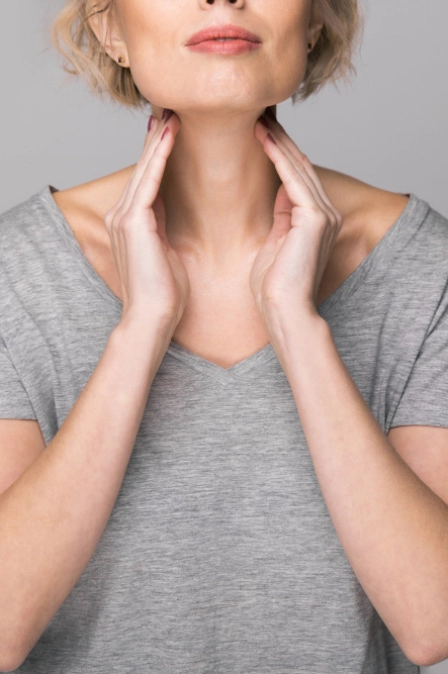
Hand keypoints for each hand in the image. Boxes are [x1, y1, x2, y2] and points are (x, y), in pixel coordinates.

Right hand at [103, 110, 189, 329]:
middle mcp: (122, 214)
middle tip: (170, 108)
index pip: (147, 179)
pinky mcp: (132, 221)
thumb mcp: (165, 250)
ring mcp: (124, 216)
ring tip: (172, 112)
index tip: (171, 129)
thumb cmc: (164, 291)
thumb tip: (167, 209)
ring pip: (144, 169)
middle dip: (157, 138)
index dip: (158, 153)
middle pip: (143, 168)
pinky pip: (150, 180)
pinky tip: (170, 135)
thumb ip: (161, 226)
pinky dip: (160, 156)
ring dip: (159, 139)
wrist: (153, 316)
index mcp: (131, 222)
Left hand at [249, 110, 342, 322]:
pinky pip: (293, 178)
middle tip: (260, 113)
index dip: (279, 151)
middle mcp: (325, 213)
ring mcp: (323, 214)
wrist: (283, 310)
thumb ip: (281, 216)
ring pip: (297, 166)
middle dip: (279, 138)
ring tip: (258, 117)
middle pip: (299, 165)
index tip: (260, 130)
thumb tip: (278, 191)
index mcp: (316, 219)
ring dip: (277, 140)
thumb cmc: (274, 286)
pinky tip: (262, 136)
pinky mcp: (315, 218)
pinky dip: (277, 155)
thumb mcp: (276, 242)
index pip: (296, 176)